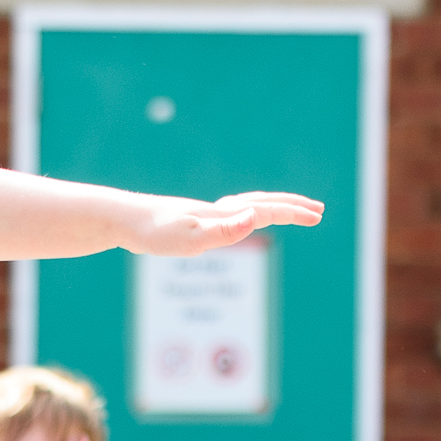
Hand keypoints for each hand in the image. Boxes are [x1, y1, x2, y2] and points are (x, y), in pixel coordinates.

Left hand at [129, 191, 323, 255]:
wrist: (122, 219)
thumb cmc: (153, 232)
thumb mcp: (190, 238)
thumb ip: (225, 230)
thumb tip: (256, 217)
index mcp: (223, 214)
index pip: (267, 210)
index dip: (293, 213)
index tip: (318, 215)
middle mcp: (217, 210)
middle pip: (263, 203)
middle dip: (291, 206)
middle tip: (317, 210)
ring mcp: (205, 213)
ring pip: (248, 205)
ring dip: (272, 207)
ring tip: (287, 212)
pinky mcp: (193, 219)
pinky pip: (231, 212)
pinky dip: (247, 212)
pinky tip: (239, 219)